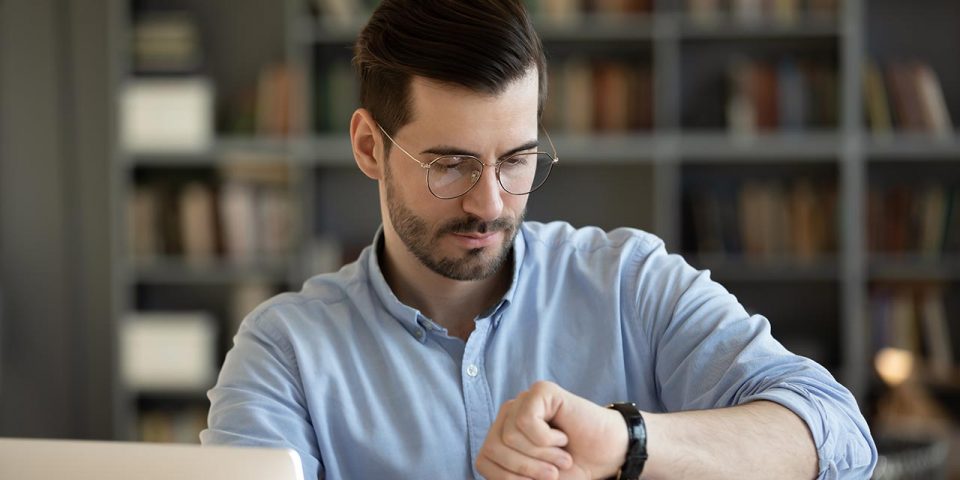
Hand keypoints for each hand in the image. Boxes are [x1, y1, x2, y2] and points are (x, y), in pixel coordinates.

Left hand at [476, 381, 627, 479]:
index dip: (507, 479)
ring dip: (541, 455)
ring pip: (509, 435)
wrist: (607, 456)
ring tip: (562, 456)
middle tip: (553, 472)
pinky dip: (546, 439)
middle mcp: (509, 415)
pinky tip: (562, 437)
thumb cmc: (571, 469)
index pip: (483, 461)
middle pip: (493, 448)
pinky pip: (526, 420)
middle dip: (525, 469)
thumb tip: (491, 473)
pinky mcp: (541, 390)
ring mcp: (524, 400)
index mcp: (502, 437)